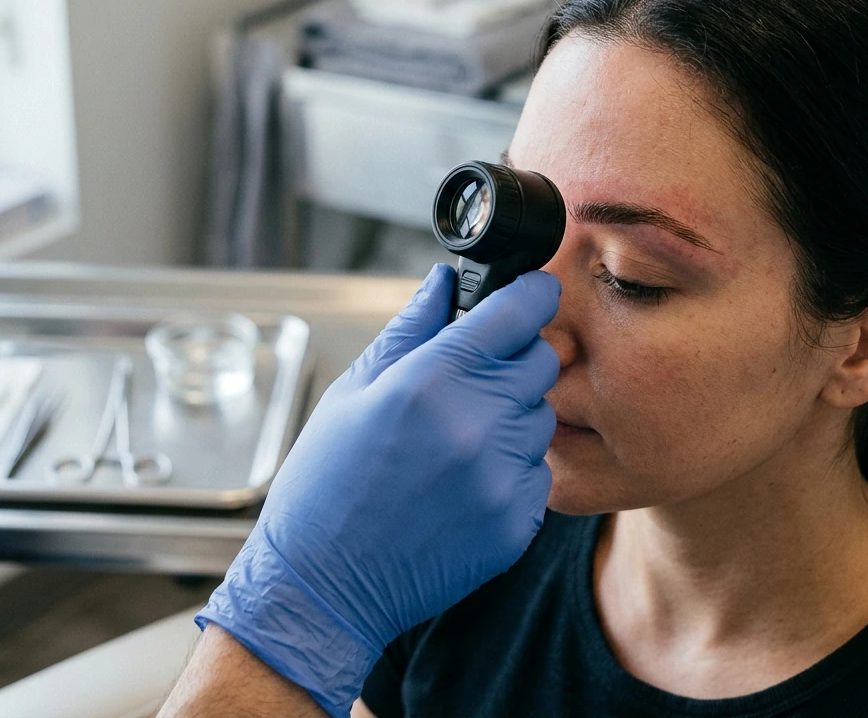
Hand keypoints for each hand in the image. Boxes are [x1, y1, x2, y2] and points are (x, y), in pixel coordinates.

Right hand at [196, 265, 560, 715]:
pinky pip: (536, 472)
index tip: (531, 292)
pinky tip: (462, 481)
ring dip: (512, 415)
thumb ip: (410, 329)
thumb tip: (442, 283)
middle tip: (473, 377)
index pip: (520, 311)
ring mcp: (502, 476)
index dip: (531, 292)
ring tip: (457, 439)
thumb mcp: (353, 391)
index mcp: (432, 379)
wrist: (324, 583)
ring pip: (541, 416)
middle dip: (515, 356)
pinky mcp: (517, 522)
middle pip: (543, 360)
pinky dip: (510, 468)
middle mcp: (477, 423)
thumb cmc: (326, 484)